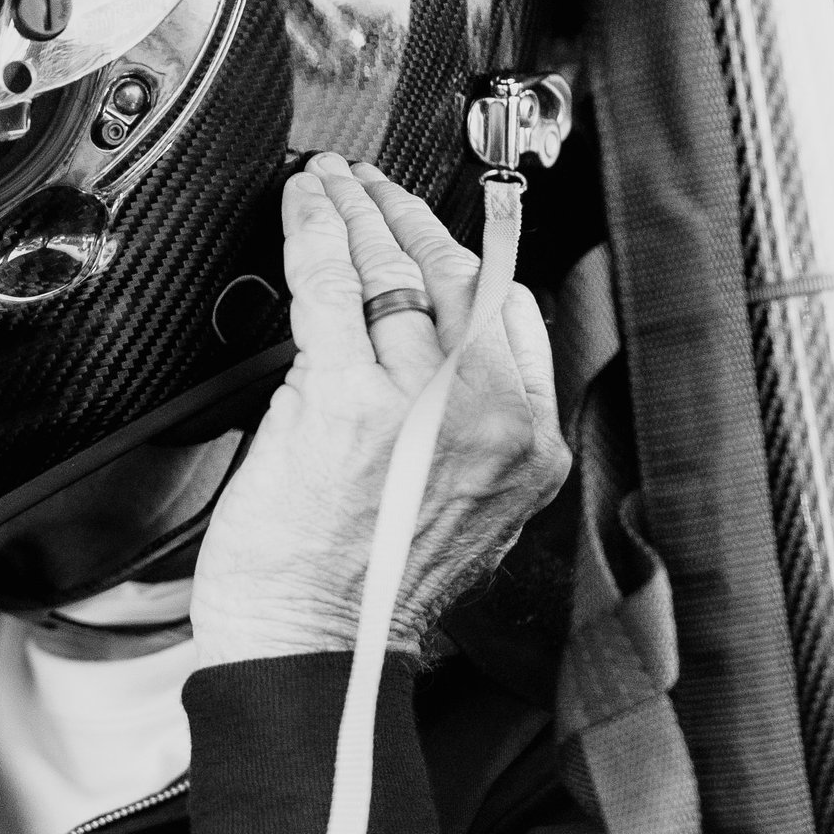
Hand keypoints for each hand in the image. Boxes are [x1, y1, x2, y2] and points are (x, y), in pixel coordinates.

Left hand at [192, 156, 569, 667]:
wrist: (317, 649)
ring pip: (394, 272)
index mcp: (528, 445)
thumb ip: (469, 432)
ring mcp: (421, 404)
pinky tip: (304, 206)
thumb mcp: (465, 513)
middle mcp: (488, 417)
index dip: (468, 257)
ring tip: (331, 184)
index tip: (433, 234)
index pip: (511, 314)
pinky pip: (334, 286)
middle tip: (373, 187)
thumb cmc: (371, 595)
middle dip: (409, 217)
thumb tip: (435, 355)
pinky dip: (316, 232)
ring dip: (358, 210)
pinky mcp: (347, 399)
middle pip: (458, 278)